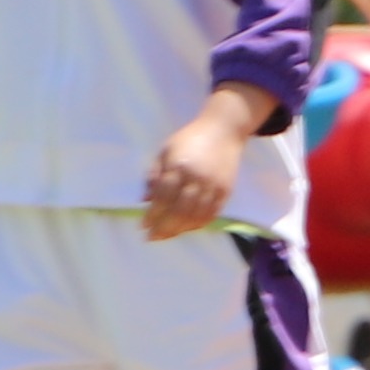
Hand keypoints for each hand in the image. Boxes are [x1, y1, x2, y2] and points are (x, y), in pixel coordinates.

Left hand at [138, 101, 258, 242]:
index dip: (152, 214)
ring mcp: (213, 187)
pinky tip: (187, 228)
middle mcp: (197, 179)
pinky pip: (212, 214)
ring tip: (167, 236)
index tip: (143, 225)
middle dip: (164, 227)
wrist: (223, 132)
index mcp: (178, 167)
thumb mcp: (164, 152)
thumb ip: (154, 175)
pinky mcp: (226, 191)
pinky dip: (198, 224)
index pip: (163, 198)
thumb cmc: (188, 140)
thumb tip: (145, 200)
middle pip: (179, 211)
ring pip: (196, 216)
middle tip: (152, 237)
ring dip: (180, 229)